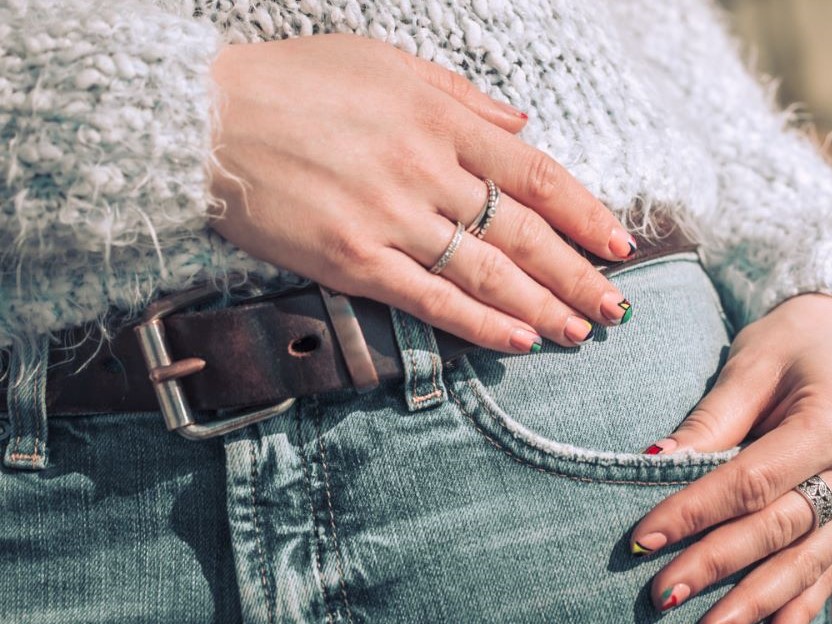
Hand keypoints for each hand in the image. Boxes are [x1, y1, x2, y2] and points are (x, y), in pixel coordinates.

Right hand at [207, 34, 636, 353]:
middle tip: (617, 305)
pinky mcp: (351, 259)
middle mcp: (426, 169)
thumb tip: (521, 122)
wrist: (199, 118)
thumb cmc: (293, 81)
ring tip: (580, 331)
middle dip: (578, 273)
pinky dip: (479, 323)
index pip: (536, 174)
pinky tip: (518, 340)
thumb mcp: (385, 62)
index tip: (619, 242)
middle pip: (523, 231)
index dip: (586, 213)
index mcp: (442, 119)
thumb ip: (462, 96)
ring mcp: (390, 217)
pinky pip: (430, 299)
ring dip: (542, 305)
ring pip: (487, 272)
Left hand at [629, 293, 831, 623]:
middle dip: (716, 566)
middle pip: (777, 529)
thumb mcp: (752, 363)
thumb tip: (653, 463)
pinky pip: (828, 569)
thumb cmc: (795, 341)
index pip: (753, 481)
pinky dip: (801, 608)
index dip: (696, 512)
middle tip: (661, 595)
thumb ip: (711, 420)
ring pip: (805, 561)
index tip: (643, 537)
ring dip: (755, 603)